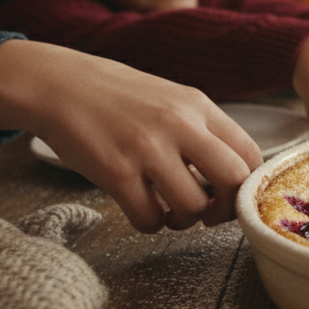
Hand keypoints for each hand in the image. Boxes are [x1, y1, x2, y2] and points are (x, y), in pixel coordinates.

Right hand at [0, 40, 261, 233]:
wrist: (57, 84)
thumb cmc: (117, 97)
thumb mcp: (172, 100)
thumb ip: (203, 130)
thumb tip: (234, 174)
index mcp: (198, 106)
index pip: (251, 153)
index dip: (248, 185)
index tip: (233, 196)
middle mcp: (179, 124)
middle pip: (234, 180)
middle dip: (227, 208)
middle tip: (210, 214)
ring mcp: (147, 148)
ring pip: (193, 206)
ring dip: (184, 220)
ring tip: (169, 211)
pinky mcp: (115, 171)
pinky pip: (148, 218)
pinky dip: (149, 224)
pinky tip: (141, 209)